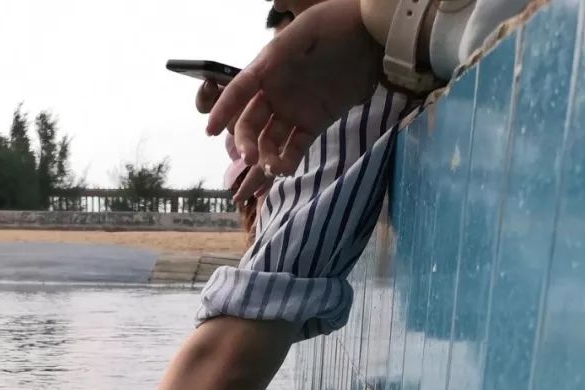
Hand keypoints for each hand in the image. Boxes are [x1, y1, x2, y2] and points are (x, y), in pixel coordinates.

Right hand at [207, 0, 381, 184]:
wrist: (374, 37)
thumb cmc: (337, 23)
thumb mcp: (305, 30)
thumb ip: (281, 50)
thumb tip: (260, 68)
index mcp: (268, 66)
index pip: (239, 90)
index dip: (223, 109)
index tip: (210, 131)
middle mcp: (276, 91)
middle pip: (250, 124)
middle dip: (245, 143)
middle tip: (248, 158)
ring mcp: (294, 110)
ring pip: (269, 141)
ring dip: (264, 158)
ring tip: (270, 169)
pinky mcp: (313, 123)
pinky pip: (293, 148)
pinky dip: (286, 162)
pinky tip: (283, 170)